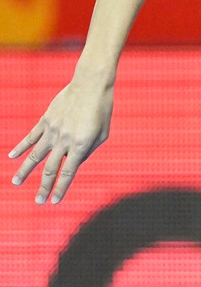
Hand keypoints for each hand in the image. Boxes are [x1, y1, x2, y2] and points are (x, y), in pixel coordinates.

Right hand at [9, 82, 112, 204]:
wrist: (91, 85)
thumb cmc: (102, 109)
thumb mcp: (102, 133)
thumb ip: (88, 150)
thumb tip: (73, 161)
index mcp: (81, 145)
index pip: (68, 173)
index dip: (60, 189)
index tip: (54, 202)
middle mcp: (64, 140)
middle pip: (51, 169)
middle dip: (44, 187)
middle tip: (38, 201)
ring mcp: (53, 130)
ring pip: (35, 155)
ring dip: (25, 171)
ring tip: (16, 183)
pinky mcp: (46, 120)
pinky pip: (30, 137)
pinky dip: (20, 148)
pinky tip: (12, 157)